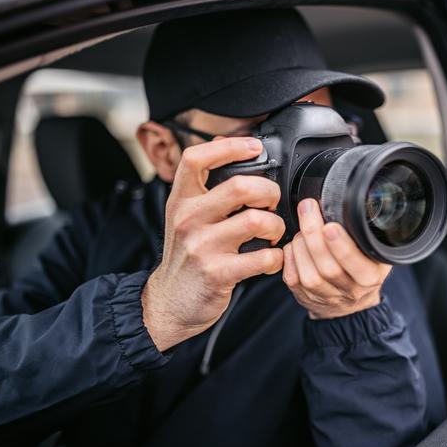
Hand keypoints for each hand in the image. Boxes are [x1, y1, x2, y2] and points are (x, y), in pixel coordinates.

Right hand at [142, 137, 284, 350]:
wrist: (169, 301)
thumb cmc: (186, 255)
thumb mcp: (184, 216)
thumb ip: (203, 186)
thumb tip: (224, 144)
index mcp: (181, 200)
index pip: (196, 158)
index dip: (230, 146)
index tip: (254, 146)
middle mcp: (189, 219)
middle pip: (241, 186)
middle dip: (269, 192)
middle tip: (272, 203)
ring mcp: (203, 246)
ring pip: (258, 221)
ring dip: (277, 226)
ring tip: (273, 234)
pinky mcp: (219, 273)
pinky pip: (264, 257)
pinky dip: (277, 257)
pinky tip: (271, 258)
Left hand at [282, 199, 391, 318]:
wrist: (349, 301)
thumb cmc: (361, 267)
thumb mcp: (374, 251)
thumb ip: (364, 234)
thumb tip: (344, 203)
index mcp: (370, 276)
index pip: (357, 265)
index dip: (342, 247)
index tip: (330, 226)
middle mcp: (350, 290)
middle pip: (328, 268)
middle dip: (314, 234)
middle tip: (308, 208)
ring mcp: (326, 296)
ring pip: (309, 275)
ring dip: (300, 245)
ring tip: (302, 228)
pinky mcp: (306, 296)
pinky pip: (293, 278)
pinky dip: (290, 256)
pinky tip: (294, 244)